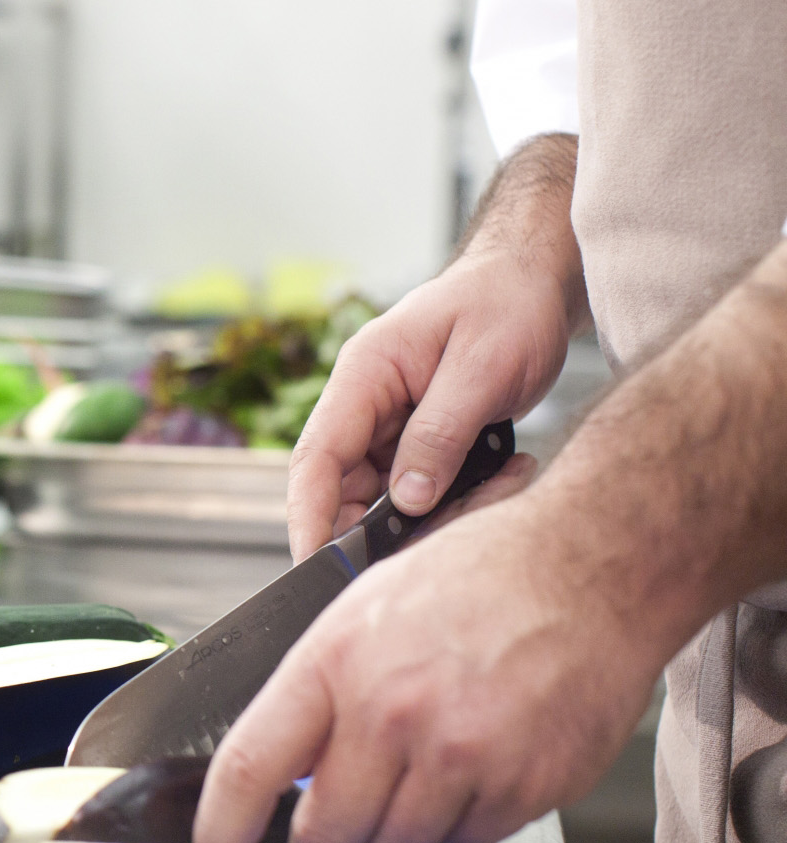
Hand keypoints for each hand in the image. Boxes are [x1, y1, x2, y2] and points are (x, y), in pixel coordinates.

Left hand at [193, 488, 658, 842]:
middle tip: (329, 834)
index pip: (248, 767)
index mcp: (335, 662)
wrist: (590, 568)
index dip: (221, 827)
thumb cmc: (477, 581)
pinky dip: (452, 834)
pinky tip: (464, 783)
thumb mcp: (364, 610)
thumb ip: (319, 694)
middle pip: (322, 834)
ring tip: (411, 791)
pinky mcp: (522, 788)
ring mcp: (459, 756)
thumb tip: (284, 773)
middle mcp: (391, 713)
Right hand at [287, 253, 569, 559]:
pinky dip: (456, 497)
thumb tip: (408, 501)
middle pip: (342, 487)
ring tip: (499, 483)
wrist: (533, 280)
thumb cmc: (506, 304)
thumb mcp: (481, 368)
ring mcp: (388, 424)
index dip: (308, 514)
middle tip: (435, 544)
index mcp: (363, 374)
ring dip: (435, 511)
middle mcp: (365, 403)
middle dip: (382, 526)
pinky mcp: (415, 439)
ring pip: (384, 496)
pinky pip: (419, 488)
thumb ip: (440, 435)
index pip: (315, 456)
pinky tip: (500, 474)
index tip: (315, 561)